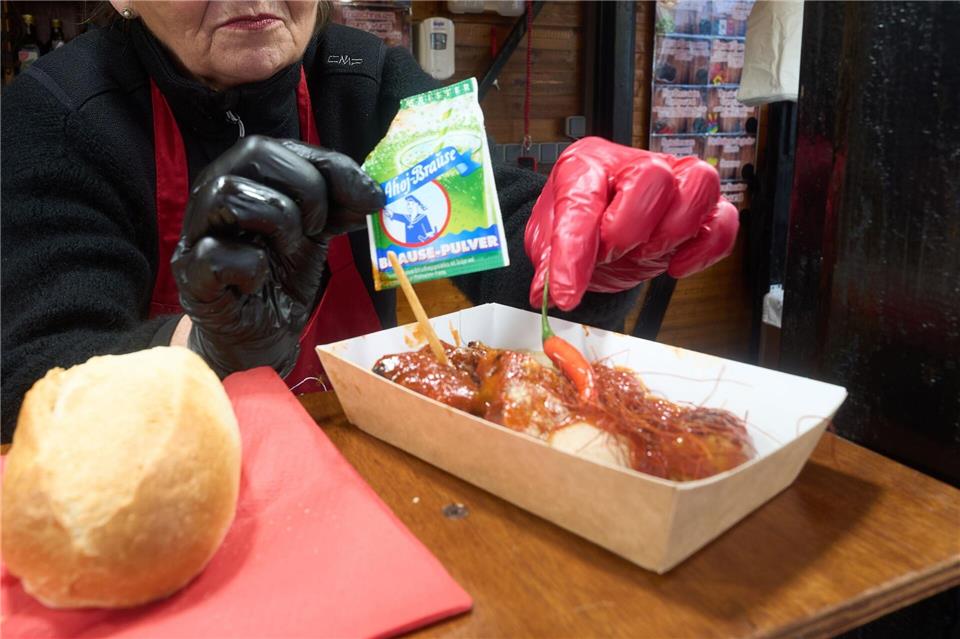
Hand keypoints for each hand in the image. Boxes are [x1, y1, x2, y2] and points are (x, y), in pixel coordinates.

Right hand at [171, 136, 383, 377]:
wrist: (261, 335)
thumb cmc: (282, 276)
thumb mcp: (318, 233)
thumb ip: (339, 205)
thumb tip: (374, 194)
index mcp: (245, 178)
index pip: (281, 146)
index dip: (331, 166)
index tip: (369, 198)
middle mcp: (214, 195)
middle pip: (254, 153)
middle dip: (306, 188)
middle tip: (319, 226)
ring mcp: (197, 234)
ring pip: (229, 194)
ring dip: (279, 220)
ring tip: (290, 248)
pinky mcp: (191, 276)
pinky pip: (215, 254)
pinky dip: (250, 266)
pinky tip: (261, 279)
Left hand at [524, 137, 737, 309]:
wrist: (600, 231)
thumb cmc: (579, 225)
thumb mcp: (548, 243)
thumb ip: (550, 265)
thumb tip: (549, 293)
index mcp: (587, 164)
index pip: (583, 201)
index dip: (574, 253)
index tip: (566, 292)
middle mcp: (634, 164)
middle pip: (653, 176)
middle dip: (630, 230)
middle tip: (612, 254)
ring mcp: (675, 181)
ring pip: (699, 184)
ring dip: (671, 232)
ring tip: (642, 254)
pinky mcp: (702, 209)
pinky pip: (725, 220)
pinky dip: (705, 249)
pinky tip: (676, 266)